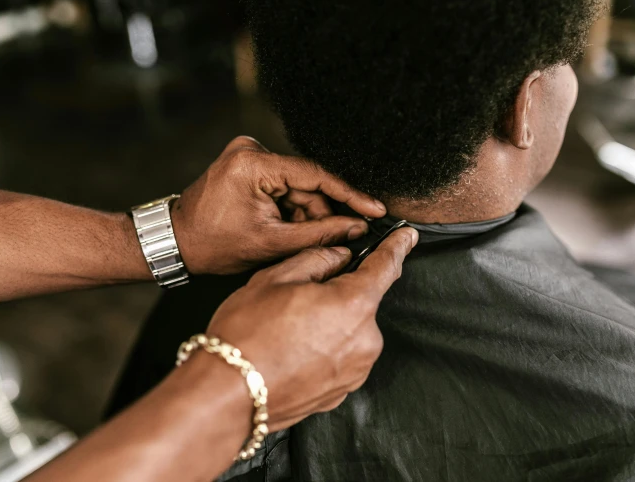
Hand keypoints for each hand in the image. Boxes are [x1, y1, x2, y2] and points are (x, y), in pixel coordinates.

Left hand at [171, 136, 386, 274]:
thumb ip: (320, 233)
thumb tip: (356, 228)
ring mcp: (247, 154)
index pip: (315, 175)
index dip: (349, 194)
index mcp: (253, 164)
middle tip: (335, 237)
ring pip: (297, 186)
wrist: (176, 242)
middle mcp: (250, 150)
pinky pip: (283, 185)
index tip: (374, 208)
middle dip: (320, 212)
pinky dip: (289, 208)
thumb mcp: (272, 243)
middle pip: (307, 182)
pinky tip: (283, 227)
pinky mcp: (247, 163)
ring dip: (304, 212)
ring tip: (291, 238)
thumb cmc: (213, 245)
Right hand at [206, 226, 418, 430]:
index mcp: (354, 304)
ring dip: (329, 324)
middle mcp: (365, 340)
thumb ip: (317, 259)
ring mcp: (355, 370)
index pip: (386, 266)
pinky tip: (291, 352)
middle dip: (337, 294)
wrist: (227, 396)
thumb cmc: (246, 335)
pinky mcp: (342, 391)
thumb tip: (340, 257)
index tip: (407, 237)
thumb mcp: (275, 278)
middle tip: (295, 299)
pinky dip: (322, 350)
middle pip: (361, 302)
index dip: (397, 247)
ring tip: (286, 332)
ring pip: (350, 331)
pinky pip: (340, 358)